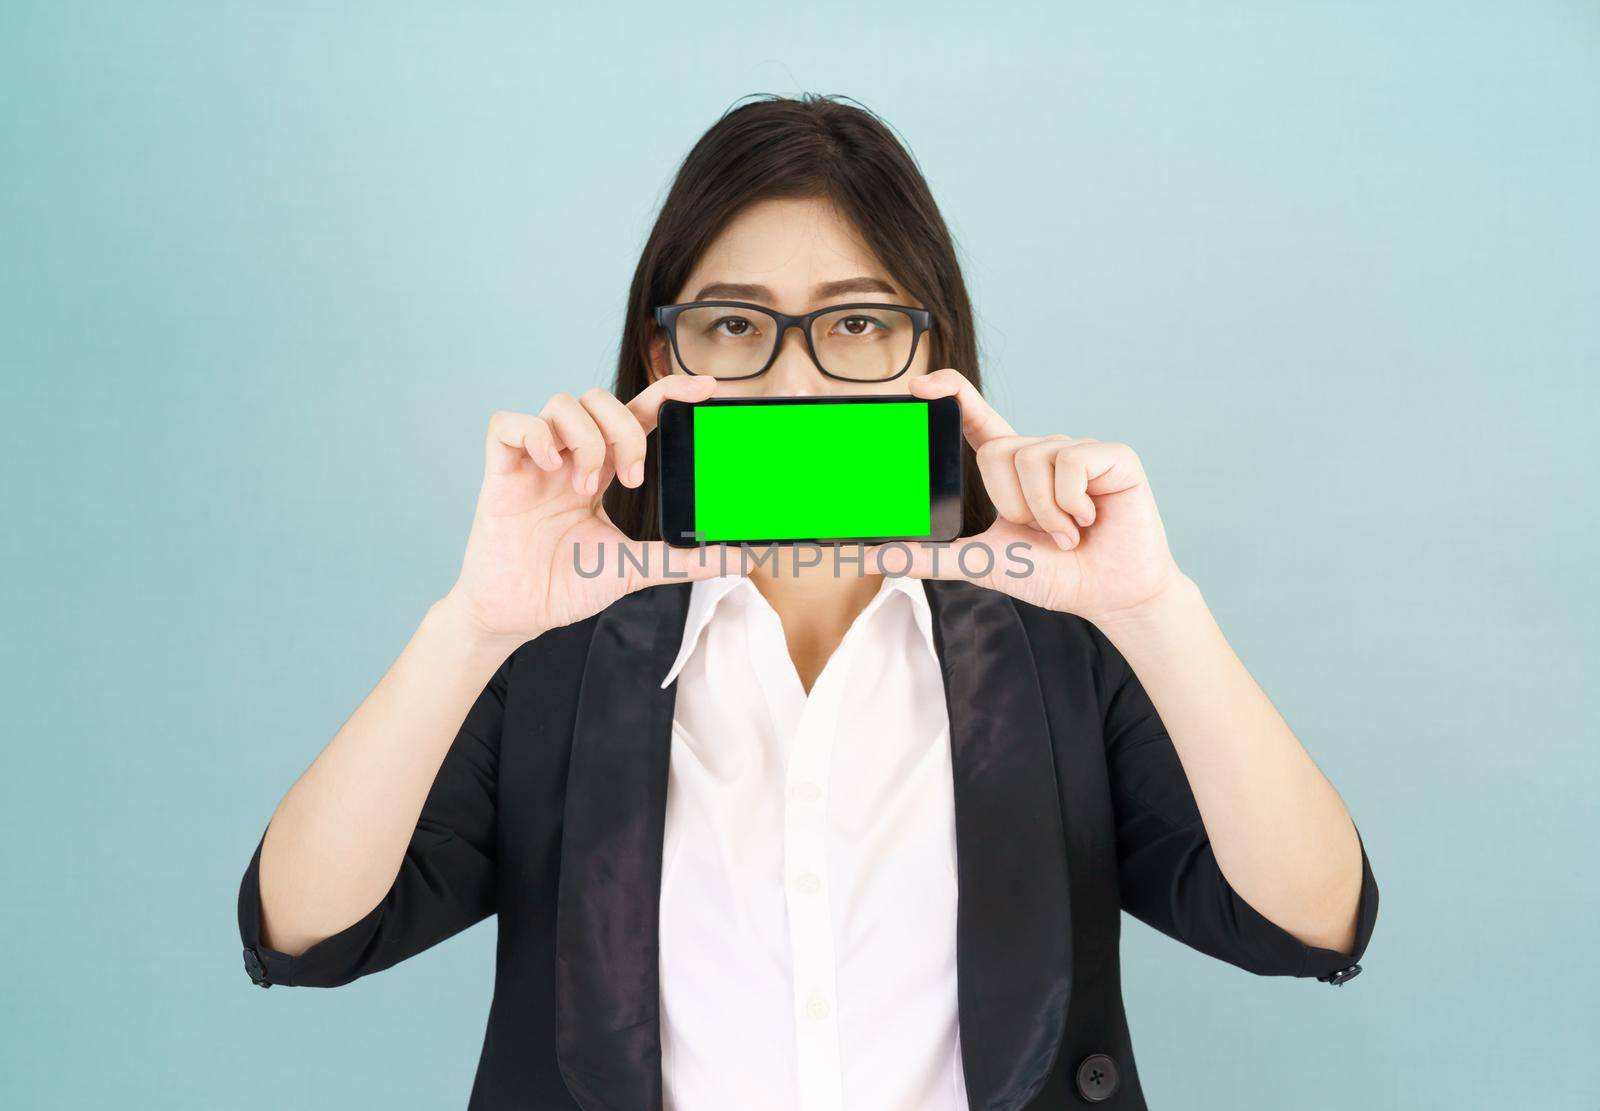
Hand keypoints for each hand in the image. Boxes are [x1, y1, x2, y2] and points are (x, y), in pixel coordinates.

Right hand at [438, 375, 742, 647]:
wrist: (519, 616)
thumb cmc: (566, 586)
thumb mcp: (636, 568)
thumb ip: (685, 559)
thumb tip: (743, 559)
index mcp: (601, 471)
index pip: (637, 415)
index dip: (669, 392)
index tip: (705, 388)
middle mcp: (569, 458)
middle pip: (600, 399)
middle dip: (625, 429)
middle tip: (631, 477)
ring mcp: (534, 463)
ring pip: (561, 403)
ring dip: (585, 438)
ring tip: (585, 486)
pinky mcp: (501, 474)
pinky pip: (508, 424)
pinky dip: (535, 435)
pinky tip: (549, 465)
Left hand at [872, 369, 1187, 622]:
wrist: (1107, 595)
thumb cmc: (1051, 575)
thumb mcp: (982, 562)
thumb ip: (928, 556)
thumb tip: (871, 556)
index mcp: (1012, 468)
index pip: (975, 418)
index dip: (950, 394)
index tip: (918, 386)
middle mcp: (1042, 451)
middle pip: (996, 450)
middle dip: (1012, 504)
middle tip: (1041, 532)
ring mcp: (1077, 450)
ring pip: (1031, 458)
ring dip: (1043, 511)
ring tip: (1067, 532)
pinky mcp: (1112, 456)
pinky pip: (1069, 463)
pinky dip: (1070, 502)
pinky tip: (1089, 519)